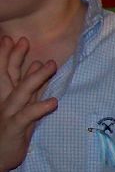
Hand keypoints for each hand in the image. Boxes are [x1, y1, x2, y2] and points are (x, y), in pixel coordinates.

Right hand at [0, 37, 57, 171]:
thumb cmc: (11, 131)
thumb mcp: (21, 106)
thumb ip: (29, 87)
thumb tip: (37, 65)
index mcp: (4, 97)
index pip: (6, 73)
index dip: (9, 56)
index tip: (12, 39)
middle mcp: (4, 103)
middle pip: (8, 77)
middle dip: (15, 58)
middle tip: (23, 40)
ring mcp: (7, 115)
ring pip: (21, 93)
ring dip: (35, 78)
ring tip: (50, 65)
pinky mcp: (15, 129)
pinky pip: (27, 117)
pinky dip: (39, 108)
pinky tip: (53, 102)